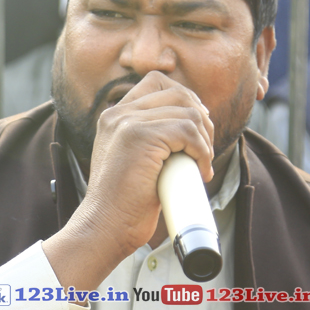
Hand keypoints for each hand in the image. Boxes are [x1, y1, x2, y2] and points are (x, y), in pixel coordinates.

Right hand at [45, 71, 213, 291]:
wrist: (105, 227)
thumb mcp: (134, 160)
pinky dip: (202, 151)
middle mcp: (118, 113)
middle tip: (204, 150)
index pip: (157, 82)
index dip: (185, 99)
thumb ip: (152, 138)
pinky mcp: (140, 136)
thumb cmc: (124, 203)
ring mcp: (128, 122)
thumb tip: (193, 124)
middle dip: (201, 119)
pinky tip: (201, 170)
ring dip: (204, 140)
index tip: (196, 128)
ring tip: (202, 165)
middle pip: (177, 93)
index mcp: (114, 116)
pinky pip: (187, 130)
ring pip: (187, 113)